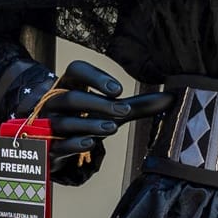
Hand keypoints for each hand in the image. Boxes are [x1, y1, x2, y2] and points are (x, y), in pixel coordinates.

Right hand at [0, 58, 170, 184]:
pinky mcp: (46, 148)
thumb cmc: (84, 119)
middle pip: (71, 98)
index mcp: (69, 84)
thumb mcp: (107, 110)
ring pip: (65, 122)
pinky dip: (74, 144)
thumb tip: (171, 99)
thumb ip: (135, 105)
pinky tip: (91, 143)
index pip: (77, 70)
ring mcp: (47, 125)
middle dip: (97, 104)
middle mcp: (54, 102)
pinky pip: (58, 144)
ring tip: (112, 128)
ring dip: (89, 125)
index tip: (119, 89)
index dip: (96, 78)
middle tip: (123, 111)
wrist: (50, 142)